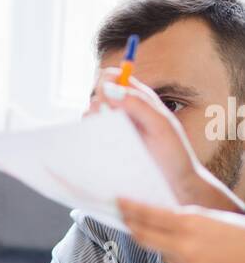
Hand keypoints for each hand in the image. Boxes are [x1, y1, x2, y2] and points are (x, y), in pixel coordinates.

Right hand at [97, 72, 239, 211]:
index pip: (112, 77)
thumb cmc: (173, 154)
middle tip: (111, 118)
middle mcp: (122, 112)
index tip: (110, 93)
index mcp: (138, 100)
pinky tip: (101, 146)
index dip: (107, 79)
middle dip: (99, 102)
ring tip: (110, 136)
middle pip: (96, 94)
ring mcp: (112, 130)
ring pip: (89, 114)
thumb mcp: (160, 125)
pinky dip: (89, 137)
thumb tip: (109, 88)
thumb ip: (139, 104)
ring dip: (93, 120)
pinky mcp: (105, 149)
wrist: (175, 186)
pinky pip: (88, 137)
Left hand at [117, 199, 244, 262]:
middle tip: (123, 218)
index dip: (130, 208)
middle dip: (132, 227)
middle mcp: (185, 245)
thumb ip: (190, 221)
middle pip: (144, 237)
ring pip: (165, 256)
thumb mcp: (217, 220)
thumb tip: (167, 220)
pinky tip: (209, 262)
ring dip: (168, 249)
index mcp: (193, 223)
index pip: (150, 215)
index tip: (119, 202)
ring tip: (197, 245)